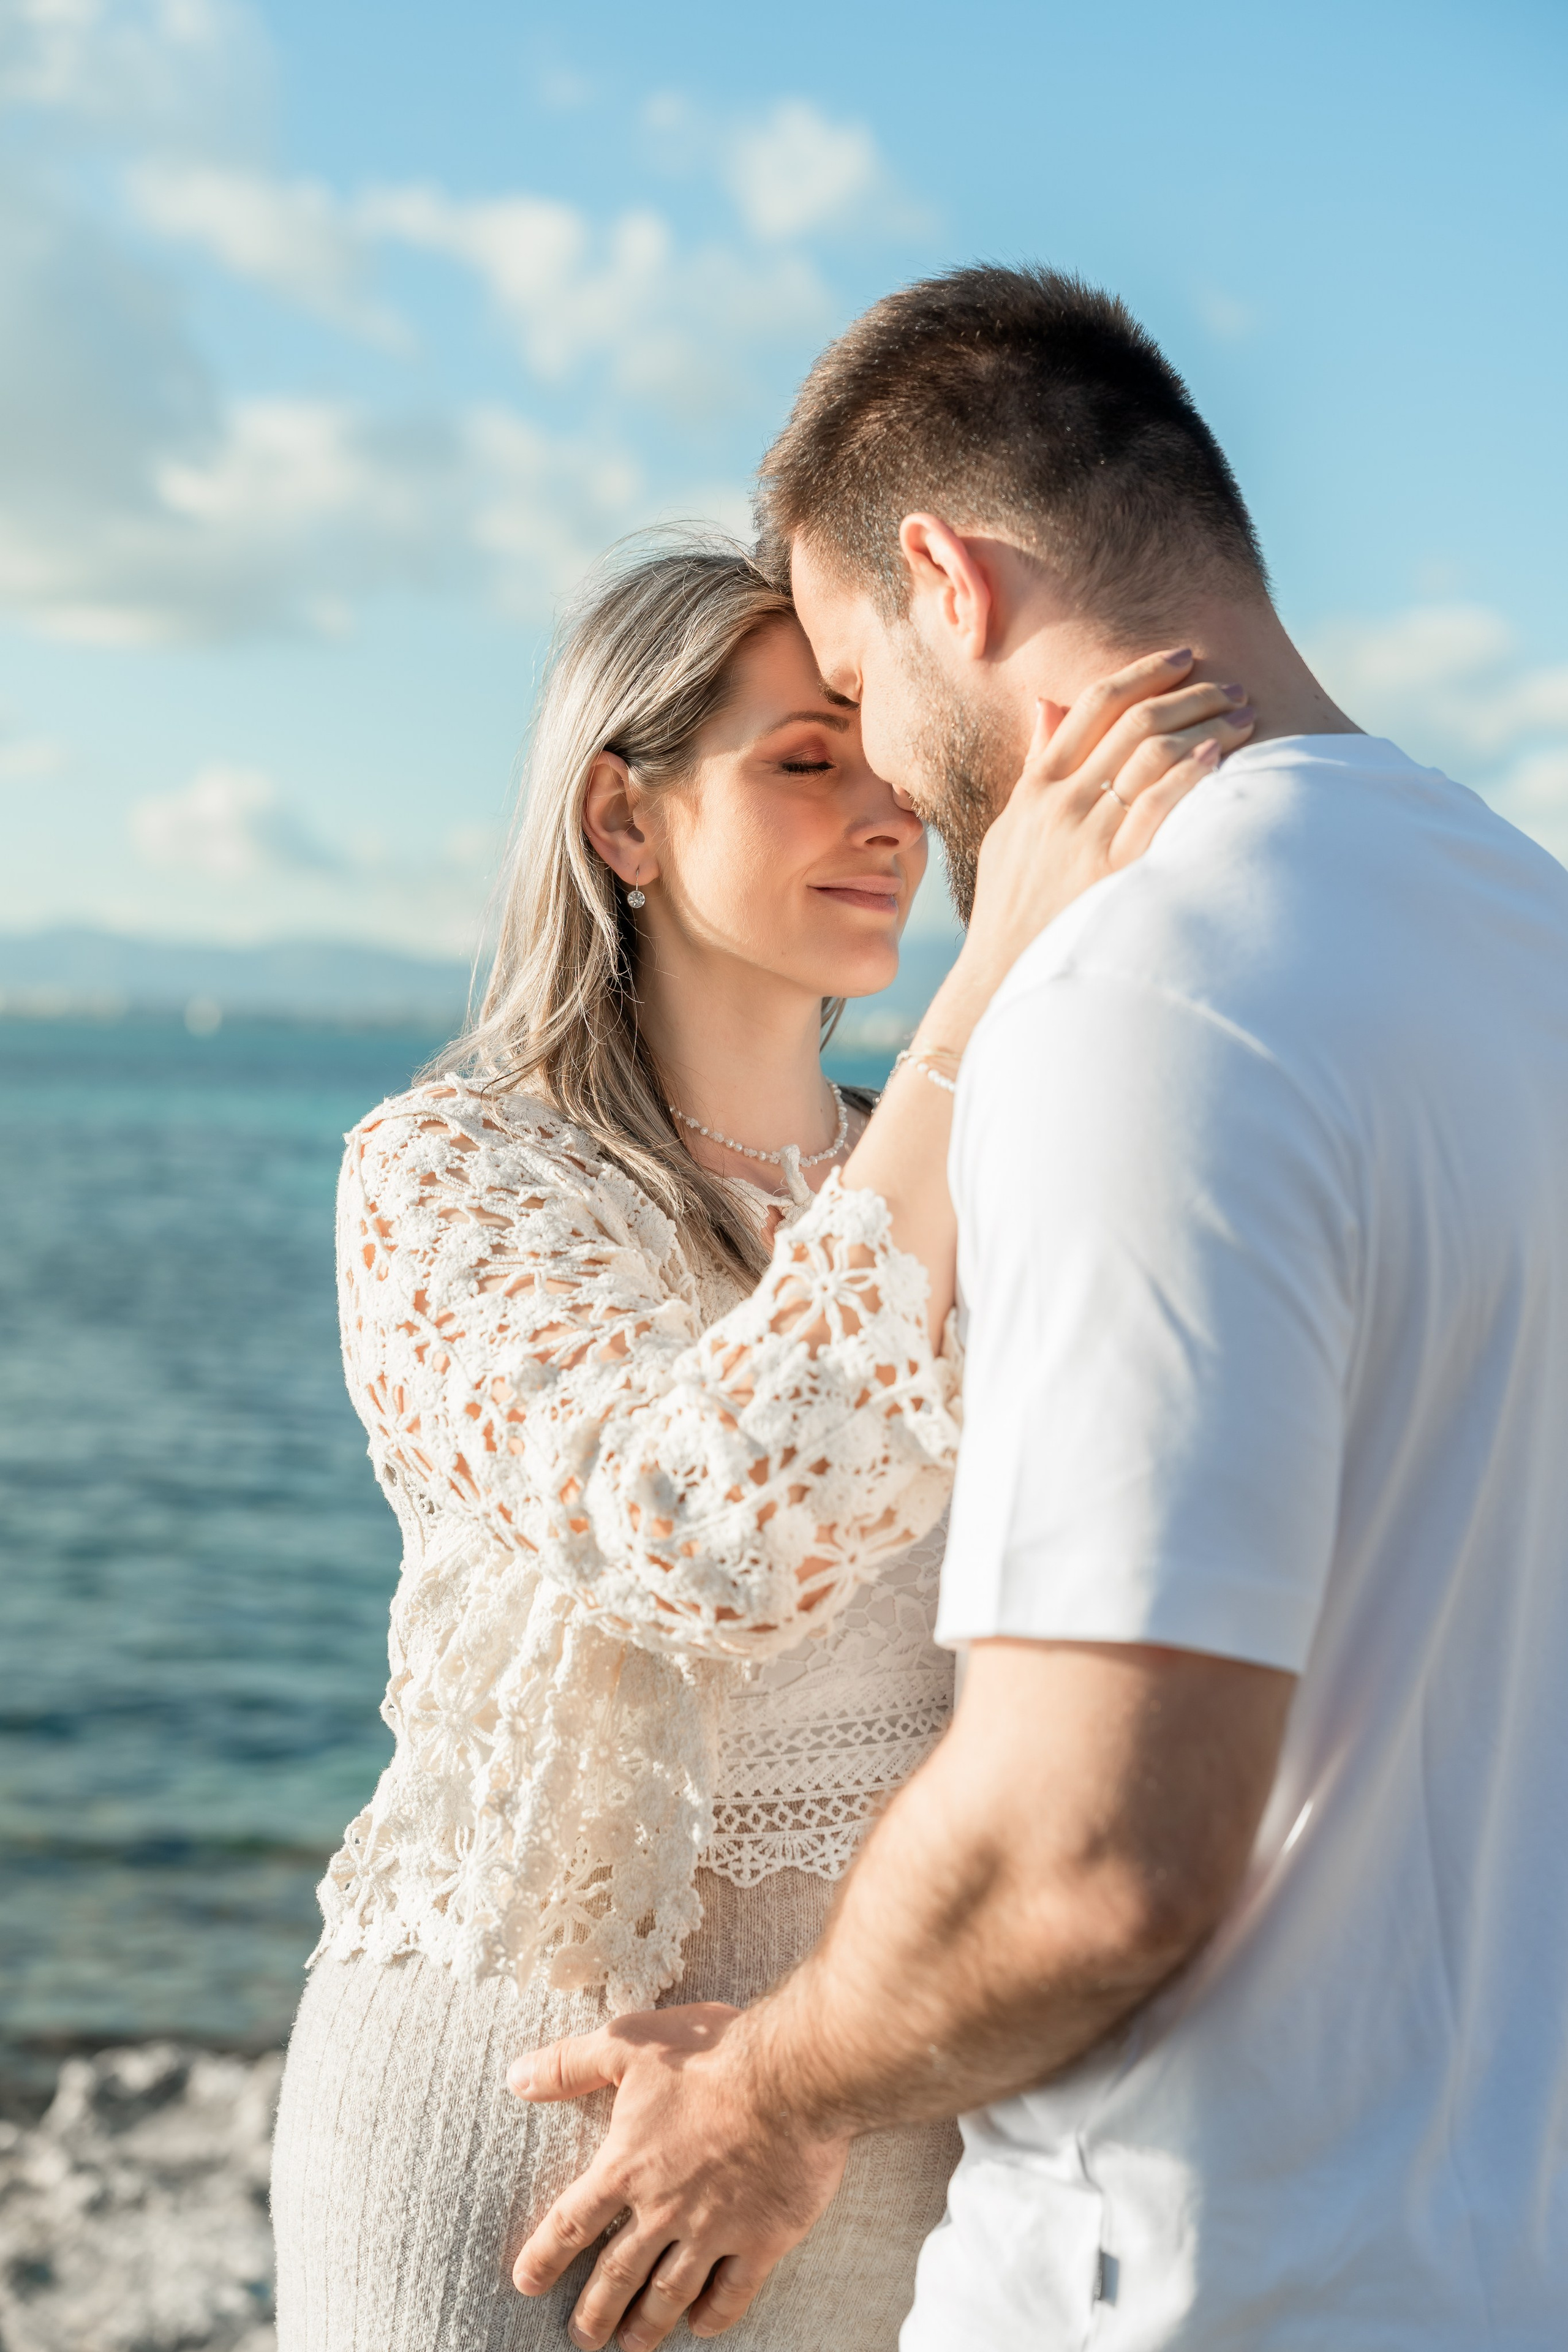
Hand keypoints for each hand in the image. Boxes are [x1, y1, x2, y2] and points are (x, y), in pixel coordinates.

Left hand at [508, 2003, 849, 2347]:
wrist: (790, 2075)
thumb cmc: (709, 2054)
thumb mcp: (628, 2043)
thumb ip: (571, 2064)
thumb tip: (516, 2077)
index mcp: (628, 2167)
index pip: (573, 2223)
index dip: (545, 2256)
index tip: (526, 2283)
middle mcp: (664, 2210)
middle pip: (619, 2273)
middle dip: (596, 2310)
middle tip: (581, 2339)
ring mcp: (715, 2230)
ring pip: (671, 2292)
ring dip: (647, 2323)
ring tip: (632, 2346)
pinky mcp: (762, 2239)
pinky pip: (732, 2291)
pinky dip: (714, 2314)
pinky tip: (701, 2325)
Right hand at [961, 650, 1252, 994]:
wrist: (1005, 973)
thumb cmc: (1012, 905)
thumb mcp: (1008, 830)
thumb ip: (1033, 767)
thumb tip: (1048, 705)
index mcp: (1036, 787)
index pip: (1092, 704)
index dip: (1141, 672)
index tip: (1181, 657)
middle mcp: (1061, 803)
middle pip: (1134, 721)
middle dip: (1191, 694)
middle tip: (1230, 686)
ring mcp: (1088, 835)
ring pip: (1155, 753)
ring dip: (1208, 725)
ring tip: (1244, 717)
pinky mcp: (1115, 870)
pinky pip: (1162, 804)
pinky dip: (1194, 772)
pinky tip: (1223, 757)